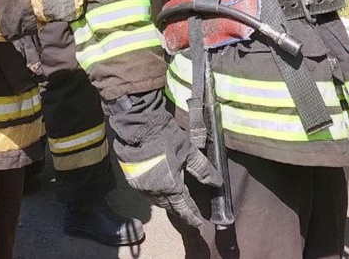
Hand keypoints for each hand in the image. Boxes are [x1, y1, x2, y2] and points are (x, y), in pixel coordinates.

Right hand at [108, 91, 221, 228]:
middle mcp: (154, 191)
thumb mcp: (189, 151)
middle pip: (169, 206)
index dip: (192, 216)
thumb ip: (203, 169)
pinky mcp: (131, 178)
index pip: (183, 208)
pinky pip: (146, 191)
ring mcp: (141, 186)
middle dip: (179, 210)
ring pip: (156, 200)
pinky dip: (155, 192)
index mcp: (170, 187)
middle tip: (187, 211)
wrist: (138, 125)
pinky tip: (159, 187)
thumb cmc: (165, 137)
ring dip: (166, 201)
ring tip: (174, 200)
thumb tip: (217, 182)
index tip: (198, 223)